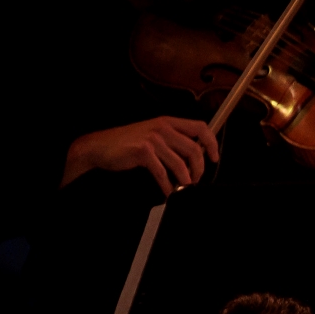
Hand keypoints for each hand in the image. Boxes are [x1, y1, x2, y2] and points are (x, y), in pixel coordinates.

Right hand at [63, 117, 220, 194]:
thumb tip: (196, 155)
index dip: (212, 143)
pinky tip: (169, 192)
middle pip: (194, 149)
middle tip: (196, 180)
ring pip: (181, 163)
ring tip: (184, 188)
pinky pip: (163, 173)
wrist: (100, 146)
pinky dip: (168, 186)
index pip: (201, 127)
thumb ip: (173, 140)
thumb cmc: (128, 143)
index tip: (214, 158)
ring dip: (185, 180)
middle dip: (199, 169)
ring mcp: (153, 139)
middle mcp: (163, 127)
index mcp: (168, 121)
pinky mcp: (143, 151)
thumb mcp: (153, 135)